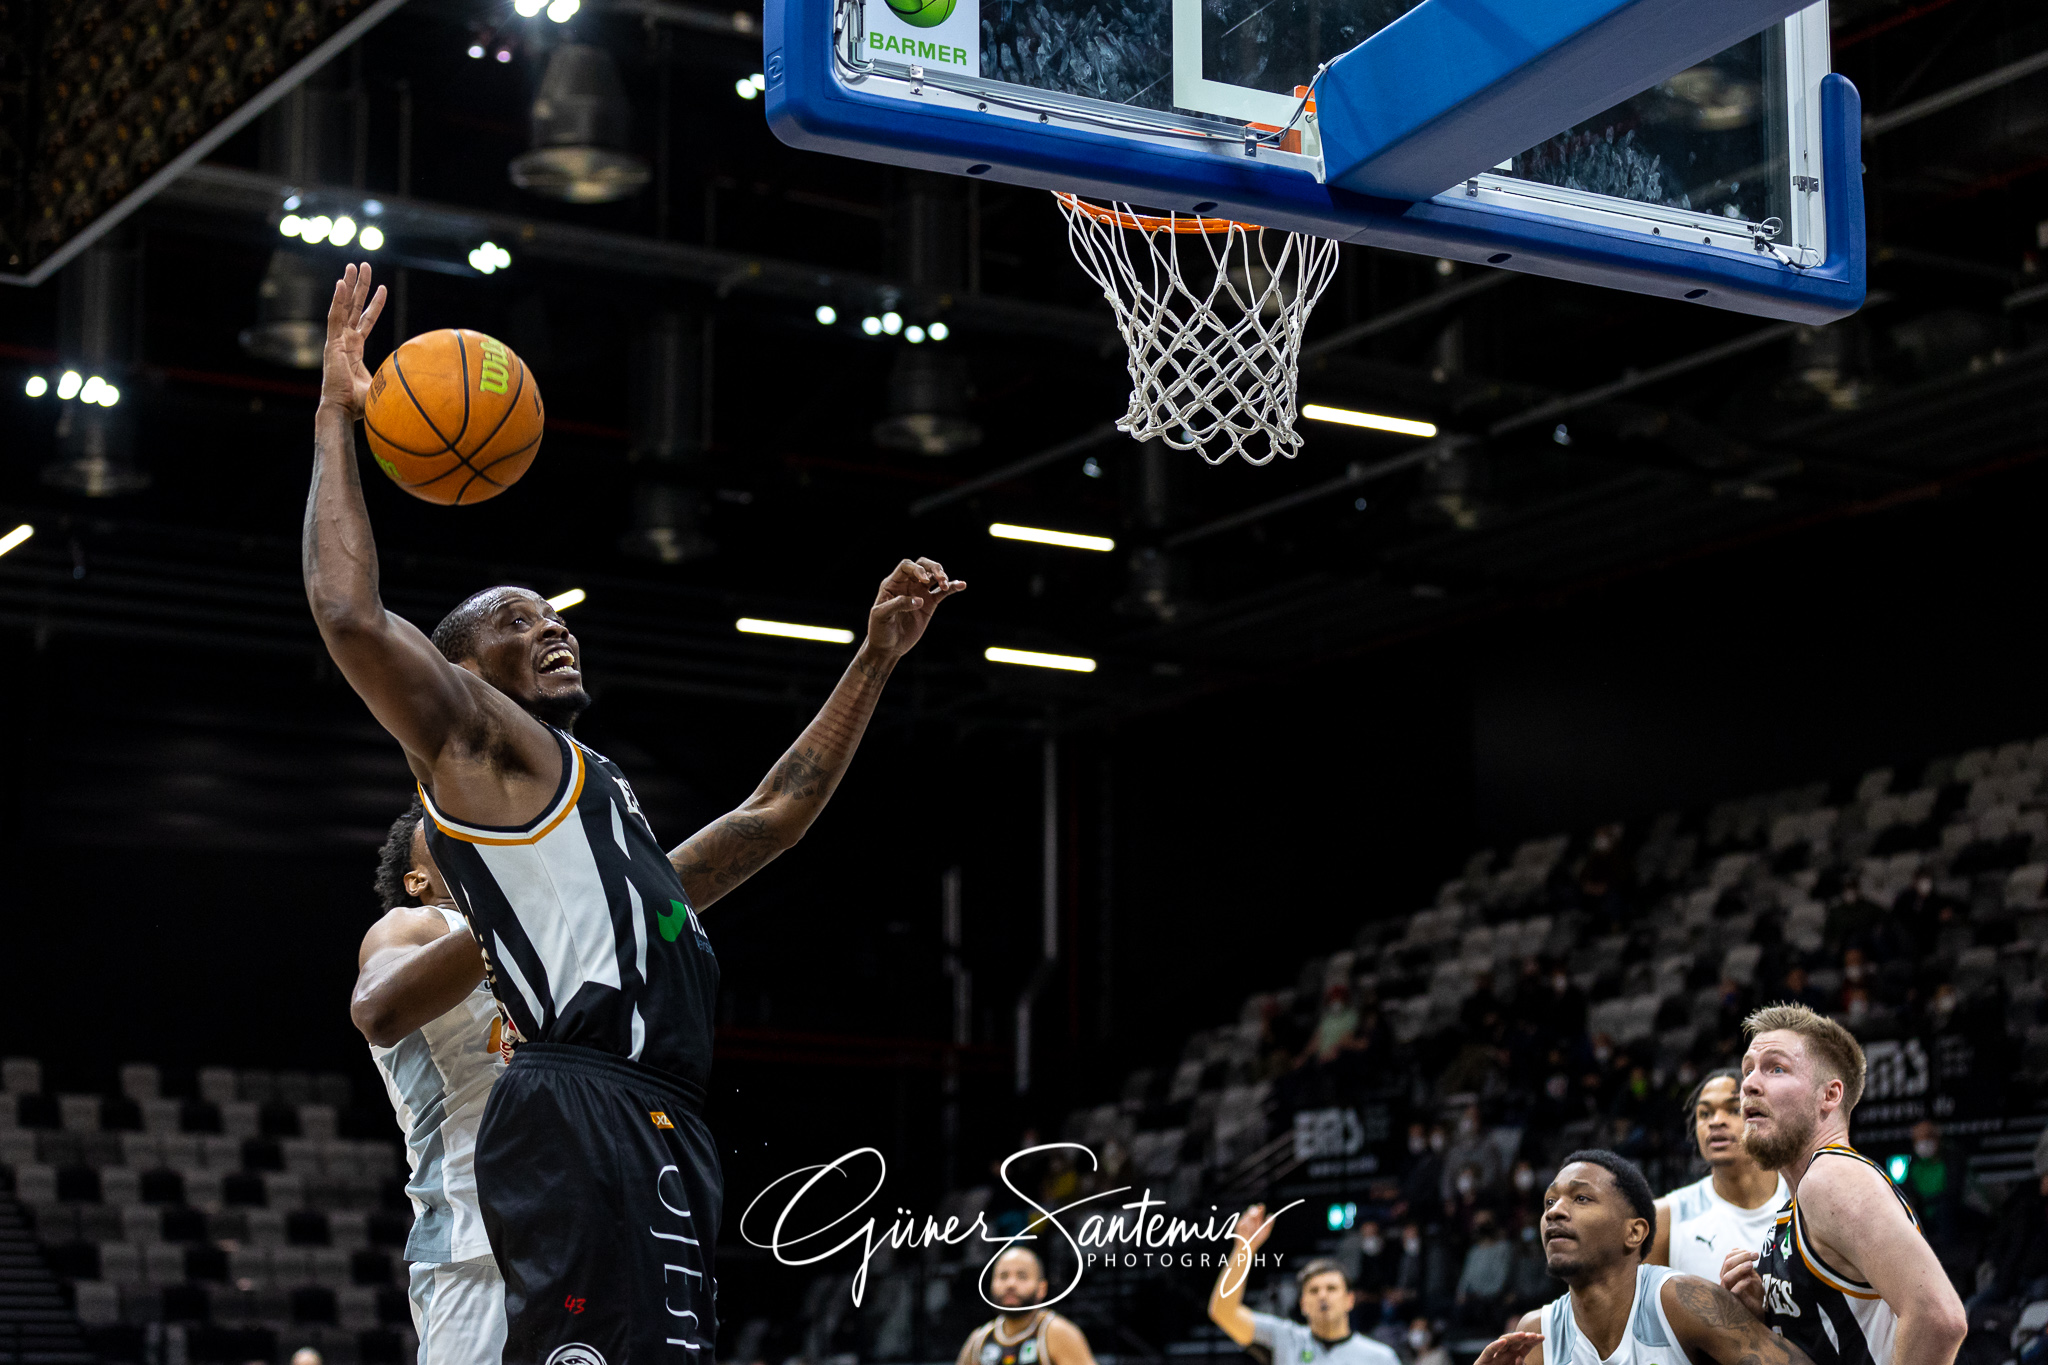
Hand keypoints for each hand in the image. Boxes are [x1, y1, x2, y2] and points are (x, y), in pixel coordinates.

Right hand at [322, 262, 386, 418]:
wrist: (344, 412)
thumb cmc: (362, 406)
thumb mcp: (386, 386)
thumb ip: (398, 379)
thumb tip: (423, 382)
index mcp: (354, 349)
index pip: (365, 320)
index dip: (374, 304)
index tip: (383, 288)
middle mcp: (345, 341)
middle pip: (353, 307)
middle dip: (359, 286)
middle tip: (363, 265)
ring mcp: (337, 341)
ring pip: (344, 307)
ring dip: (349, 285)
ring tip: (353, 266)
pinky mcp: (332, 344)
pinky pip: (335, 317)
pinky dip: (337, 300)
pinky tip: (341, 283)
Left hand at [865, 557, 965, 660]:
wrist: (888, 647)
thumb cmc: (880, 629)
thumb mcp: (882, 615)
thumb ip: (898, 604)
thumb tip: (919, 600)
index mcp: (893, 583)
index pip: (906, 566)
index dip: (917, 569)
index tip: (924, 580)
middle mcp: (907, 585)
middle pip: (922, 565)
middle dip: (933, 568)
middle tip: (940, 578)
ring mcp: (919, 594)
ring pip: (933, 577)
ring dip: (942, 576)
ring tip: (946, 586)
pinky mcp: (929, 605)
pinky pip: (942, 593)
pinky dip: (952, 588)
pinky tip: (962, 585)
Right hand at [1232, 1203, 1278, 1254]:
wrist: (1248, 1246)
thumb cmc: (1258, 1239)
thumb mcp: (1265, 1232)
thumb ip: (1268, 1224)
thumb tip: (1272, 1215)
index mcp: (1258, 1218)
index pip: (1260, 1209)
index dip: (1260, 1208)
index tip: (1261, 1206)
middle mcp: (1251, 1218)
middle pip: (1252, 1209)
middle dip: (1254, 1211)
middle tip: (1256, 1214)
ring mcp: (1244, 1220)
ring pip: (1247, 1215)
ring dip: (1250, 1221)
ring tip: (1252, 1230)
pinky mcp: (1239, 1223)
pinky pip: (1243, 1222)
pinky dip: (1245, 1226)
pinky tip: (1246, 1231)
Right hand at [1474, 1333, 1541, 1364]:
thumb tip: (1520, 1357)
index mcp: (1515, 1356)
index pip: (1525, 1346)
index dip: (1533, 1341)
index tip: (1542, 1337)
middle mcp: (1505, 1354)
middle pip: (1516, 1342)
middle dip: (1525, 1337)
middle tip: (1534, 1335)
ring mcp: (1495, 1355)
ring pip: (1503, 1342)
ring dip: (1512, 1338)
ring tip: (1522, 1335)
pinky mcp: (1484, 1359)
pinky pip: (1490, 1350)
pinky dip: (1495, 1345)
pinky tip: (1503, 1342)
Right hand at [1721, 1248, 1763, 1316]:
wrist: (1758, 1308)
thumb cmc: (1753, 1291)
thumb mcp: (1751, 1274)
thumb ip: (1745, 1264)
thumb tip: (1739, 1249)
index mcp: (1728, 1271)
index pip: (1728, 1257)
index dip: (1740, 1252)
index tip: (1754, 1253)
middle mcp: (1725, 1279)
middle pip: (1727, 1264)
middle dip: (1742, 1257)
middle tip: (1755, 1256)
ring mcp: (1728, 1290)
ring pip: (1726, 1277)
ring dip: (1739, 1269)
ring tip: (1751, 1265)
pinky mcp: (1734, 1300)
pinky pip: (1733, 1291)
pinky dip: (1741, 1284)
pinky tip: (1749, 1279)